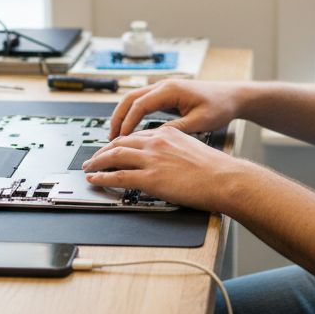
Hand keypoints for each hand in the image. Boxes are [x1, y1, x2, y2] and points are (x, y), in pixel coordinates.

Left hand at [82, 125, 247, 211]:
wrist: (225, 178)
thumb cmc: (216, 169)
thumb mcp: (193, 149)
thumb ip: (176, 150)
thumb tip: (169, 161)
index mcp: (167, 133)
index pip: (136, 135)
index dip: (120, 142)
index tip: (112, 148)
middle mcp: (156, 142)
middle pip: (120, 142)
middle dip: (103, 151)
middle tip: (94, 158)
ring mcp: (151, 159)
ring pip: (114, 156)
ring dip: (97, 162)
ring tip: (88, 168)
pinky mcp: (149, 178)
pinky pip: (118, 176)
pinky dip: (102, 177)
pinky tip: (95, 179)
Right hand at [109, 79, 243, 138]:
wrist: (232, 96)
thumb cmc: (220, 106)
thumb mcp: (200, 121)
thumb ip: (177, 129)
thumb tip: (156, 139)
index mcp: (171, 89)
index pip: (140, 104)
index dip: (128, 122)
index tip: (120, 139)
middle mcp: (164, 85)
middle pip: (130, 98)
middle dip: (118, 118)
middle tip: (110, 138)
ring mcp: (164, 88)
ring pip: (134, 99)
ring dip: (123, 115)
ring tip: (116, 136)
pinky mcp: (166, 94)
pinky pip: (142, 102)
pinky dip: (132, 114)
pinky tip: (130, 129)